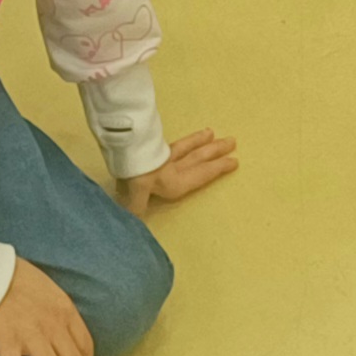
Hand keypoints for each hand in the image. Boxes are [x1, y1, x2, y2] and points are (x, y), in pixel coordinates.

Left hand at [117, 127, 240, 215]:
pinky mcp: (150, 147)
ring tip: (211, 132)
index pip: (200, 175)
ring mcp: (162, 156)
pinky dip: (181, 139)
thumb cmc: (132, 179)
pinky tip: (182, 139)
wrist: (121, 151)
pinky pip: (171, 143)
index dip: (217, 169)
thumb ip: (139, 209)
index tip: (234, 162)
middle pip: (197, 158)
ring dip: (199, 140)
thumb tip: (135, 223)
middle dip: (215, 151)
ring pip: (185, 147)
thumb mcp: (135, 200)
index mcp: (174, 182)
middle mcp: (172, 168)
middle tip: (232, 141)